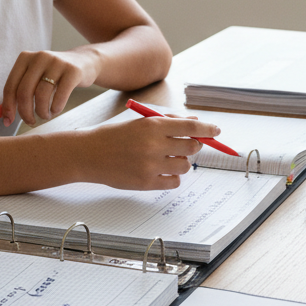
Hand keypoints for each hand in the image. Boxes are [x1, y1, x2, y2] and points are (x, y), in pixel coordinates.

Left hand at [0, 49, 100, 126]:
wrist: (84, 62)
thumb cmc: (54, 75)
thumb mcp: (35, 78)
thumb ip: (18, 95)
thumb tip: (4, 117)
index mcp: (25, 58)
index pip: (10, 86)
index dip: (8, 106)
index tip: (9, 121)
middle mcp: (39, 57)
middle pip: (24, 91)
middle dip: (25, 112)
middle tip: (30, 122)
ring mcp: (57, 62)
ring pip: (42, 94)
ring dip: (42, 111)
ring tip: (45, 115)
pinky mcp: (73, 70)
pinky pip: (60, 95)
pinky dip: (56, 108)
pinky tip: (56, 110)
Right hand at [85, 115, 221, 189]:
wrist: (88, 154)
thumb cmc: (115, 136)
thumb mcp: (141, 122)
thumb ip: (169, 122)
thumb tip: (195, 123)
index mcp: (153, 126)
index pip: (191, 127)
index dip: (208, 129)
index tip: (216, 131)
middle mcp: (154, 145)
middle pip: (192, 147)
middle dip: (194, 146)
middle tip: (187, 145)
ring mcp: (150, 166)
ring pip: (185, 166)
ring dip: (182, 162)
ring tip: (168, 159)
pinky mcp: (146, 183)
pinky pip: (174, 182)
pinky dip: (172, 177)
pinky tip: (162, 171)